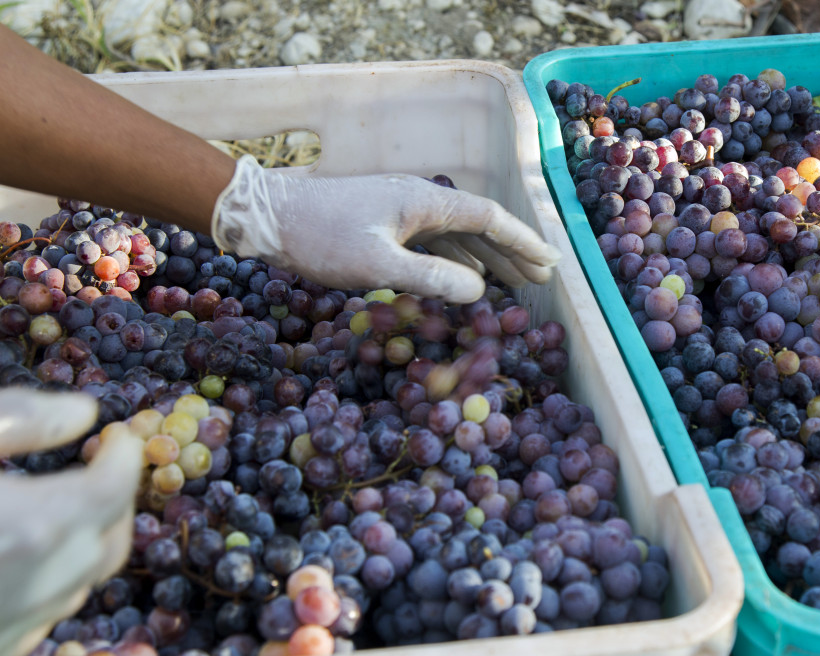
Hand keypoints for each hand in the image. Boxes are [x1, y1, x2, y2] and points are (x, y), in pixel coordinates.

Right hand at [0, 390, 142, 655]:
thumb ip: (22, 419)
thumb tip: (85, 413)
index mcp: (32, 526)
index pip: (114, 491)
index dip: (125, 458)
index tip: (119, 435)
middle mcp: (30, 586)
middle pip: (108, 544)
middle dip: (112, 503)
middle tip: (95, 467)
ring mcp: (3, 628)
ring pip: (78, 585)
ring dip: (82, 544)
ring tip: (57, 503)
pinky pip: (38, 619)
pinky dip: (46, 585)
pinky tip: (16, 557)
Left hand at [210, 156, 560, 302]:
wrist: (269, 217)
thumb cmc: (321, 238)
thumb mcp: (377, 266)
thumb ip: (430, 279)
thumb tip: (479, 291)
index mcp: (424, 202)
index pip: (489, 219)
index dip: (523, 242)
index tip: (550, 263)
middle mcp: (419, 200)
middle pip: (479, 225)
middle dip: (512, 252)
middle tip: (542, 279)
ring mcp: (402, 210)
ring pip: (457, 235)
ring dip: (486, 258)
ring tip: (514, 283)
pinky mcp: (385, 222)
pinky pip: (435, 241)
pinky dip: (457, 260)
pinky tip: (465, 279)